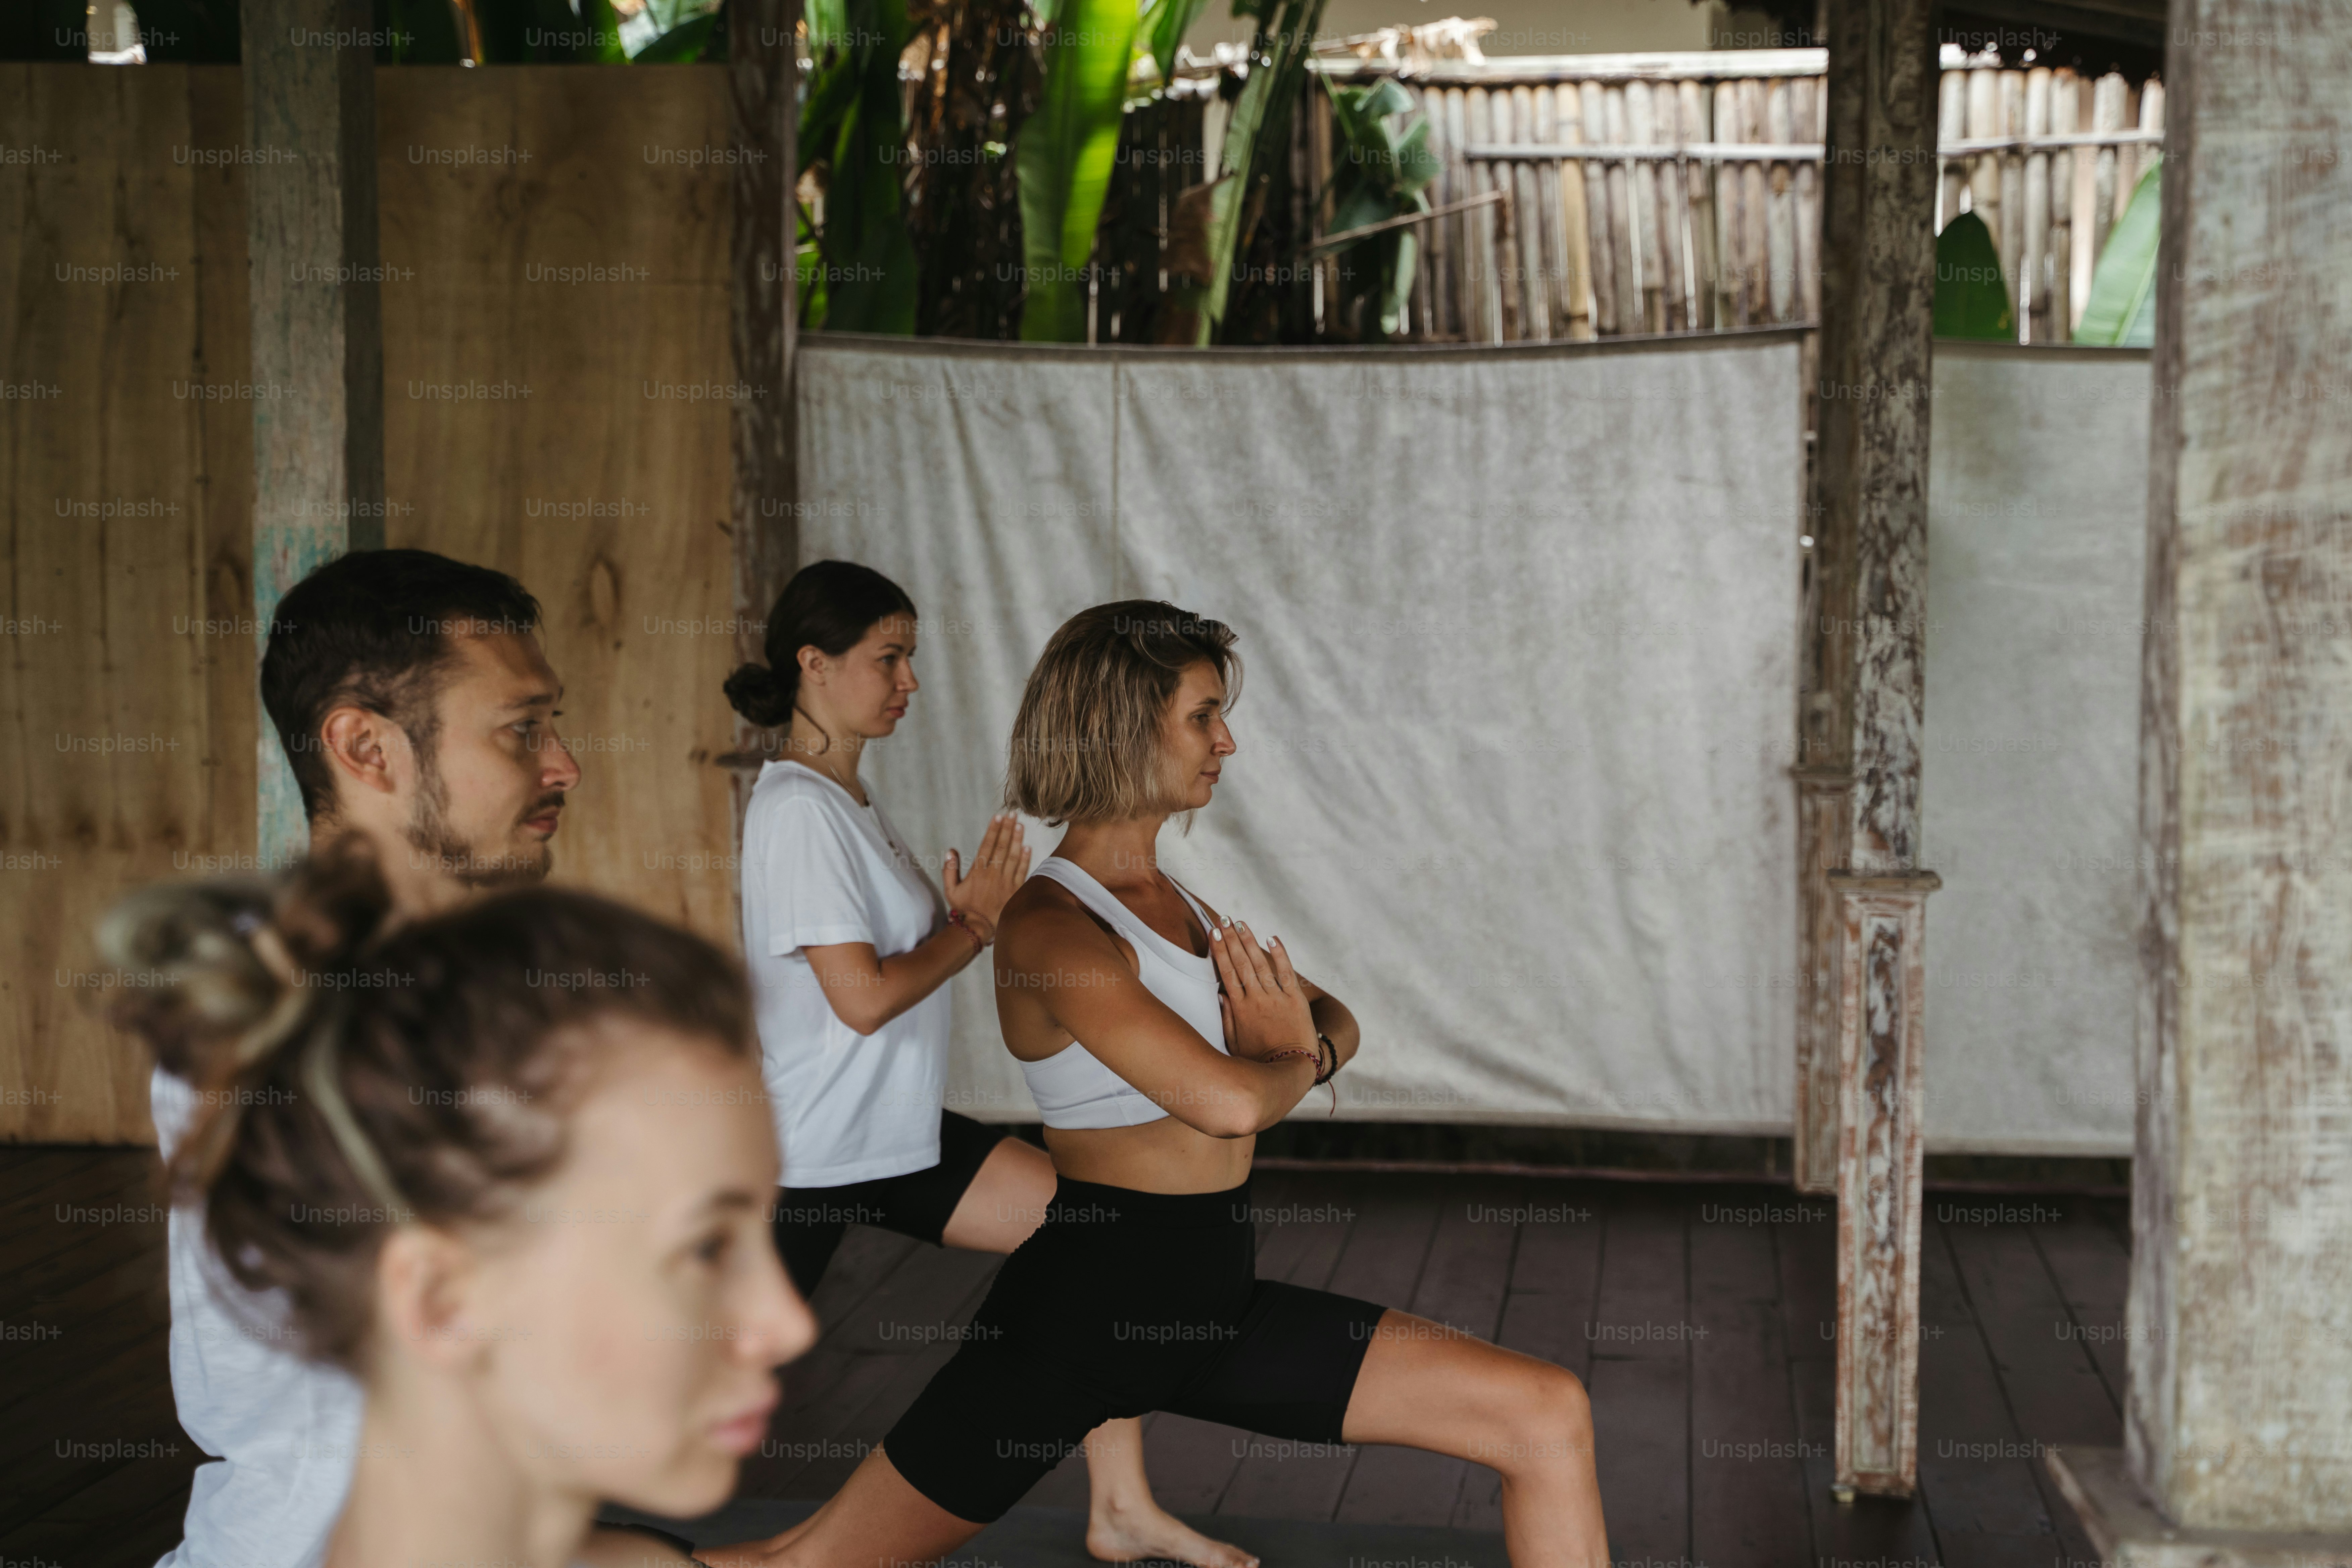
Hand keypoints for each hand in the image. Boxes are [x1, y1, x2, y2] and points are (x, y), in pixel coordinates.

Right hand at [942, 814, 1030, 940]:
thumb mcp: (950, 890)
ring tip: (1020, 825)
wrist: (979, 928)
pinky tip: (1029, 847)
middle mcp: (993, 874)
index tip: (998, 817)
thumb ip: (949, 870)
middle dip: (1007, 829)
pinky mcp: (1016, 891)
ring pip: (1014, 856)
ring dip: (1017, 839)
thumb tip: (951, 851)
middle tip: (1013, 814)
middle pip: (1002, 847)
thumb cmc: (964, 909)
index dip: (993, 830)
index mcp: (978, 872)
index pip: (987, 846)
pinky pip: (1022, 872)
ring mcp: (1006, 882)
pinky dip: (1026, 859)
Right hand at [1209, 917, 1316, 1064]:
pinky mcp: (1296, 999)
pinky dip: (1280, 954)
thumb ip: (1226, 1018)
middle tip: (1223, 919)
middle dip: (1231, 939)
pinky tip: (1272, 938)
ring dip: (1250, 942)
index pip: (1226, 973)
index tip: (1213, 933)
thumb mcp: (1234, 1043)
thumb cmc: (1259, 1059)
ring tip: (1241, 923)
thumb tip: (1220, 994)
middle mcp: (1256, 999)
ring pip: (1260, 964)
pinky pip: (1287, 972)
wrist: (1291, 1067)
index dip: (1219, 951)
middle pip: (1240, 963)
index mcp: (1240, 1008)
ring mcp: (1276, 998)